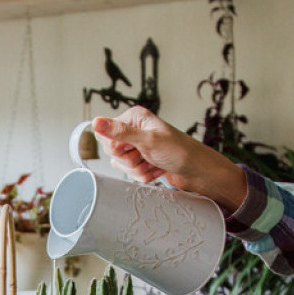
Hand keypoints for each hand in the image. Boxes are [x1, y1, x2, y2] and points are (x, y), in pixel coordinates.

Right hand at [92, 107, 246, 210]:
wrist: (197, 171)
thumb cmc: (179, 151)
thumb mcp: (148, 140)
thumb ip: (120, 132)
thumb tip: (96, 121)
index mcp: (133, 118)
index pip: (104, 134)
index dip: (115, 146)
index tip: (131, 148)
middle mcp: (134, 130)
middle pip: (111, 151)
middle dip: (129, 160)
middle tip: (146, 156)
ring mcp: (138, 147)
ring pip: (121, 165)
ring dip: (138, 170)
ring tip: (154, 164)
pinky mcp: (142, 161)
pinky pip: (131, 173)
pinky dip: (144, 176)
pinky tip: (157, 170)